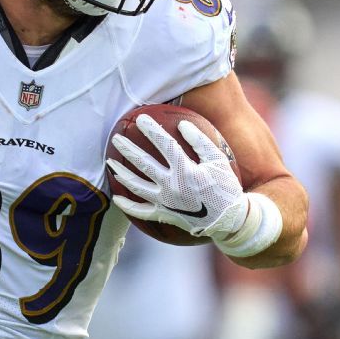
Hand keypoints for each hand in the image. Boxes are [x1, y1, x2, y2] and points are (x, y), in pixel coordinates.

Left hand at [106, 114, 246, 237]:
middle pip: (143, 163)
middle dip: (128, 149)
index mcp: (185, 170)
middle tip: (116, 138)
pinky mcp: (163, 215)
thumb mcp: (218, 160)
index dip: (151, 130)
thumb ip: (200, 141)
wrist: (228, 220)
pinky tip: (116, 198)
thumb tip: (182, 124)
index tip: (140, 118)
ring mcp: (165, 202)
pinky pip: (140, 212)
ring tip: (110, 162)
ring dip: (122, 173)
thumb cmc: (225, 187)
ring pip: (136, 186)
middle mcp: (171, 186)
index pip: (164, 145)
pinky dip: (127, 206)